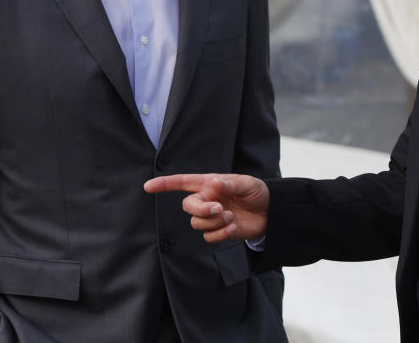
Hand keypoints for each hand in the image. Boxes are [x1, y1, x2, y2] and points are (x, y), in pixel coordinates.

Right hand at [144, 173, 269, 241]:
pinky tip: (233, 226)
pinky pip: (208, 237)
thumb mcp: (246, 183)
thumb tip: (212, 184)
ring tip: (230, 216)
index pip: (182, 182)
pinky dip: (221, 233)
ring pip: (196, 223)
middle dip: (201, 210)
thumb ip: (229, 184)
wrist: (270, 212)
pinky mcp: (218, 231)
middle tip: (218, 209)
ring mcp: (211, 217)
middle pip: (188, 206)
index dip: (165, 184)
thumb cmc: (257, 192)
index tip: (148, 186)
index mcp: (209, 184)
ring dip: (214, 222)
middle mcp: (207, 200)